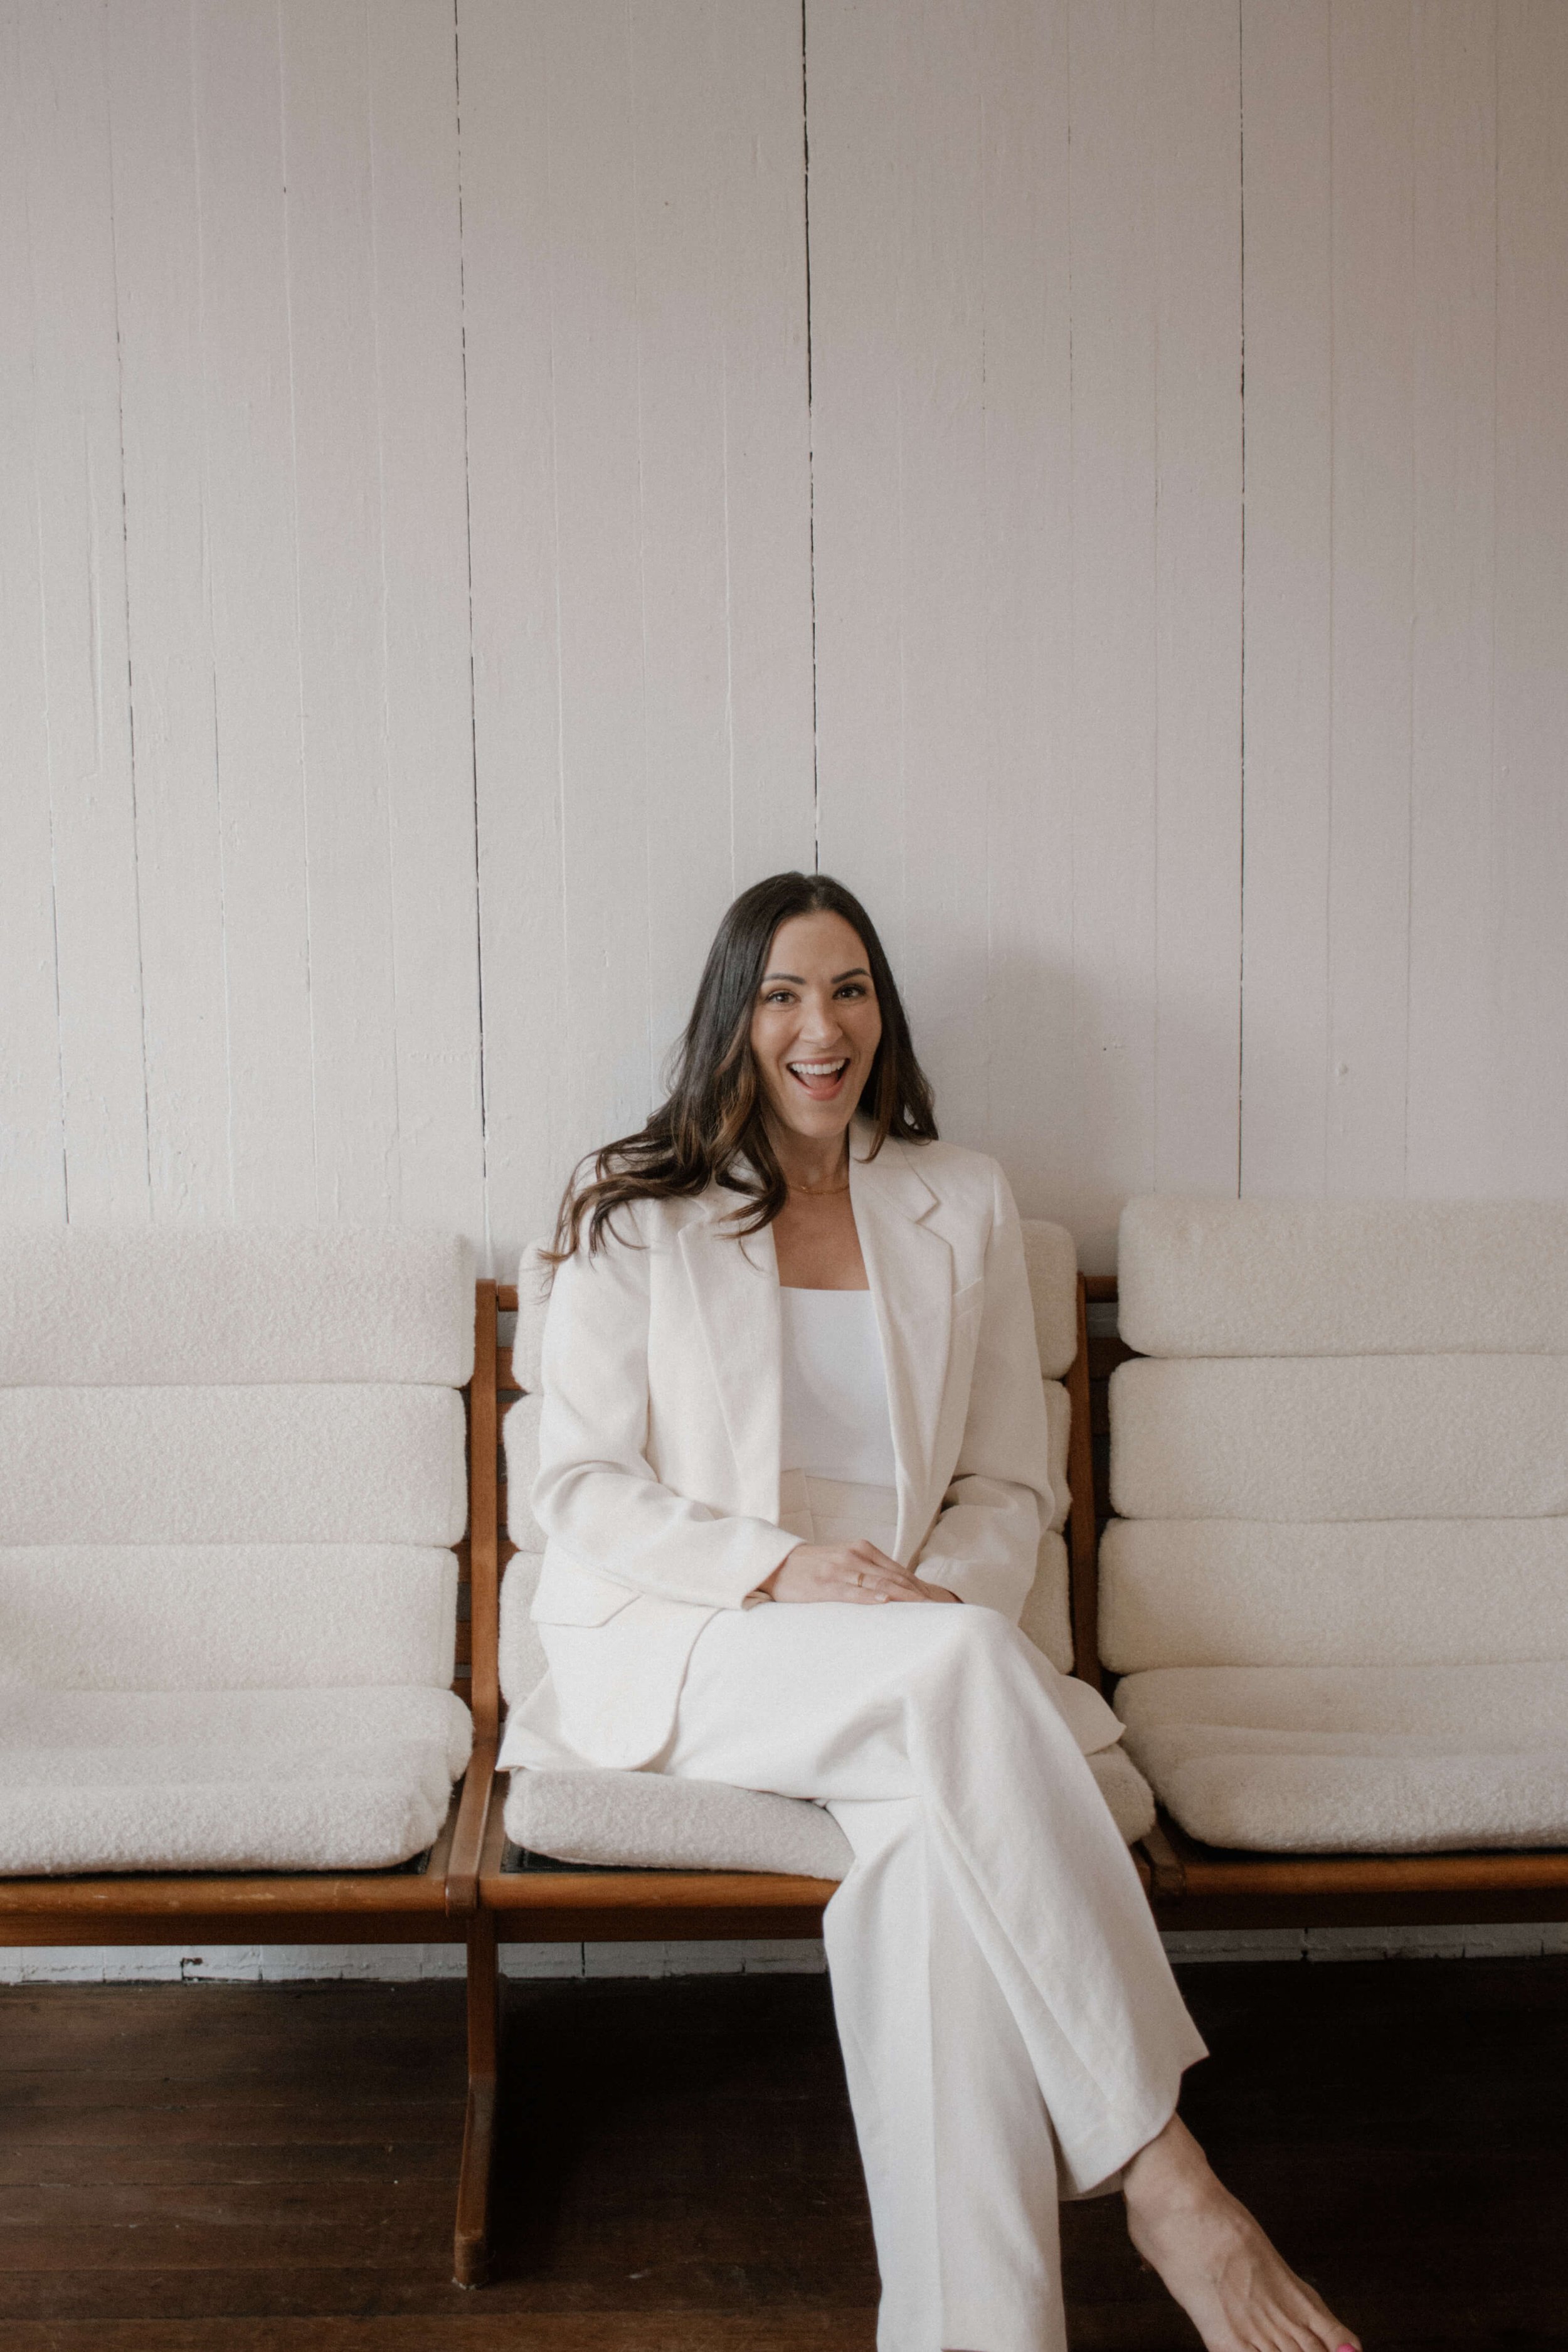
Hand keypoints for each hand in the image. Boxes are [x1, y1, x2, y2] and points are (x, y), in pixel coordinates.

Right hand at [759, 1541, 961, 1605]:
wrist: (775, 1564)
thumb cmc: (812, 1568)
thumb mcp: (843, 1563)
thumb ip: (867, 1573)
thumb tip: (894, 1591)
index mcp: (862, 1550)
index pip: (899, 1571)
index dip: (922, 1586)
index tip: (942, 1600)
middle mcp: (855, 1555)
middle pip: (896, 1577)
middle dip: (920, 1593)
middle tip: (943, 1608)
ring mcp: (841, 1569)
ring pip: (880, 1584)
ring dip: (904, 1596)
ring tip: (926, 1609)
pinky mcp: (826, 1584)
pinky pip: (853, 1592)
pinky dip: (872, 1597)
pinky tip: (886, 1603)